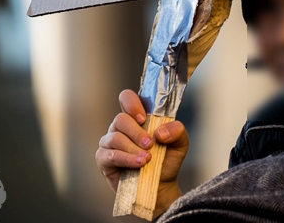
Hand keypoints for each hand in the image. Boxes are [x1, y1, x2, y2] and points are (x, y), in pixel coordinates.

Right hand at [96, 90, 189, 214]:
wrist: (160, 185)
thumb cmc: (167, 160)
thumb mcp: (180, 143)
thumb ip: (176, 131)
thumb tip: (160, 132)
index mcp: (137, 117)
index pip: (126, 98)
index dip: (132, 104)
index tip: (143, 117)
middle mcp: (121, 127)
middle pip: (121, 119)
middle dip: (136, 132)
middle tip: (150, 144)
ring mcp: (110, 142)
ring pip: (115, 137)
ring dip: (133, 148)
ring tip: (147, 158)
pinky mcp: (104, 158)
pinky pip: (110, 155)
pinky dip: (126, 159)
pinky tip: (138, 164)